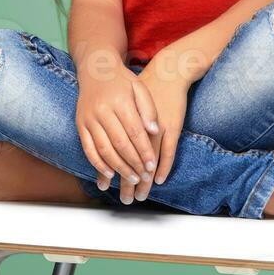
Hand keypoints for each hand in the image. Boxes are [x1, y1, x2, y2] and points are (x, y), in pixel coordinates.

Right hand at [75, 53, 159, 189]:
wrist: (96, 68)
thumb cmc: (122, 81)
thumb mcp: (139, 87)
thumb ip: (148, 109)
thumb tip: (154, 131)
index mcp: (120, 100)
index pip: (134, 131)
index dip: (144, 151)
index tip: (152, 166)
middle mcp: (102, 110)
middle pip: (120, 143)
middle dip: (133, 163)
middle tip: (144, 177)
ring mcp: (89, 118)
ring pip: (104, 149)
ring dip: (118, 167)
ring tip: (131, 179)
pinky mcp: (80, 124)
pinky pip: (88, 148)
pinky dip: (98, 164)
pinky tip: (110, 174)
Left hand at [116, 53, 189, 204]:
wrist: (167, 73)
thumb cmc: (143, 90)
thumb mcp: (125, 104)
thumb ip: (114, 124)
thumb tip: (101, 147)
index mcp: (122, 120)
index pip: (114, 152)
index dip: (111, 172)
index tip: (107, 188)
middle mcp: (138, 127)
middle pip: (130, 160)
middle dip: (127, 183)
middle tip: (126, 200)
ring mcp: (157, 127)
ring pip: (148, 160)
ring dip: (143, 181)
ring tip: (140, 196)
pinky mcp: (172, 126)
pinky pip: (168, 152)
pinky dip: (163, 167)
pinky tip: (158, 180)